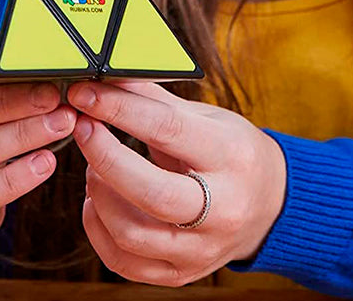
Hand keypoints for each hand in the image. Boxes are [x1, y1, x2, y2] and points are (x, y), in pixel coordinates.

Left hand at [66, 80, 285, 286]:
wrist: (269, 205)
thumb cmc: (233, 152)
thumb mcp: (207, 117)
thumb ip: (156, 101)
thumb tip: (109, 78)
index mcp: (231, 155)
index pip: (168, 130)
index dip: (120, 109)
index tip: (87, 93)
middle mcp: (223, 208)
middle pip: (151, 192)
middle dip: (105, 157)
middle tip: (83, 128)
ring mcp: (203, 248)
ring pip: (132, 233)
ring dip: (99, 194)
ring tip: (95, 166)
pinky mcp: (183, 273)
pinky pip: (125, 263)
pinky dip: (99, 231)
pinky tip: (97, 203)